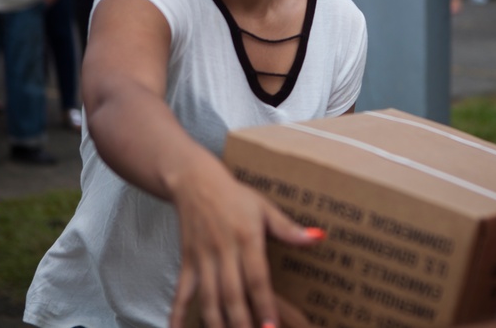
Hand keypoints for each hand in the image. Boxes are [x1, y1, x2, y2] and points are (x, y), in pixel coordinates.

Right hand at [168, 170, 323, 327]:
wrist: (195, 182)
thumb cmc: (235, 196)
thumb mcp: (265, 208)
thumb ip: (289, 229)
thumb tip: (318, 237)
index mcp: (246, 238)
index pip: (256, 278)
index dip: (265, 305)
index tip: (272, 327)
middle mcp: (223, 251)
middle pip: (232, 294)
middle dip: (242, 323)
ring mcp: (202, 259)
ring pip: (208, 298)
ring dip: (217, 323)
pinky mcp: (187, 262)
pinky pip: (181, 293)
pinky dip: (178, 314)